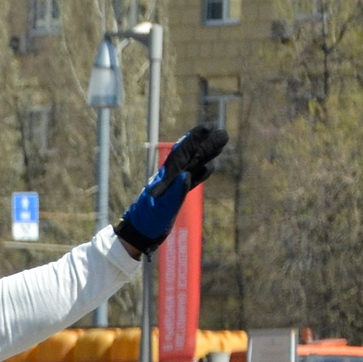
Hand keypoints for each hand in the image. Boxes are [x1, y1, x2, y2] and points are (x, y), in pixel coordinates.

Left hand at [115, 125, 227, 253]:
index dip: (193, 139)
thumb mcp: (162, 208)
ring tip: (221, 143)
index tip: (207, 127)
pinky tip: (208, 167)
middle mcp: (170, 178)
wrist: (138, 234)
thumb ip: (174, 192)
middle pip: (191, 156)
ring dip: (206, 154)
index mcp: (165, 177)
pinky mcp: (175, 196)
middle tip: (223, 133)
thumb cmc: (147, 221)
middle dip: (206, 143)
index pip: (181, 153)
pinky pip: (191, 181)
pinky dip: (201, 173)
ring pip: (193, 166)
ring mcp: (173, 186)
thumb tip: (187, 175)